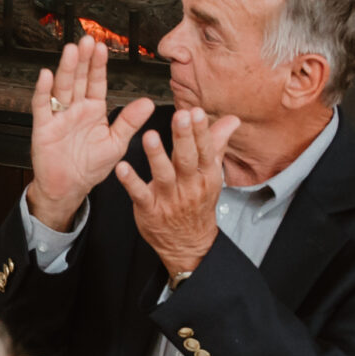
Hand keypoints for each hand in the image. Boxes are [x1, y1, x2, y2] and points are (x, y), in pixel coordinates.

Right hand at [26, 41, 156, 231]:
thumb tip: (149, 102)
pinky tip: (46, 75)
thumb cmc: (92, 166)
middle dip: (83, 60)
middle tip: (87, 40)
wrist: (69, 187)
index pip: (97, 82)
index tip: (101, 47)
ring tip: (71, 51)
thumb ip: (130, 121)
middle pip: (79, 79)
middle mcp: (76, 108)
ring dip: (66, 69)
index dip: (99, 65)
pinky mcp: (43, 127)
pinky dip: (43, 91)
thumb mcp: (117, 143)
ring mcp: (59, 116)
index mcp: (94, 110)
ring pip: (62, 87)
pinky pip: (42, 106)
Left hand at [118, 106, 240, 275]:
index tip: (196, 112)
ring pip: (163, 175)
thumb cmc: (198, 202)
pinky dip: (131, 181)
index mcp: (205, 175)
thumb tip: (232, 120)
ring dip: (157, 156)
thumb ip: (216, 144)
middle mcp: (189, 186)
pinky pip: (139, 194)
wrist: (190, 244)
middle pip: (186, 159)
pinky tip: (122, 168)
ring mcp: (169, 198)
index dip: (201, 131)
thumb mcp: (211, 174)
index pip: (205, 150)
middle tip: (180, 116)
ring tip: (150, 136)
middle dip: (184, 137)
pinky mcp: (150, 209)